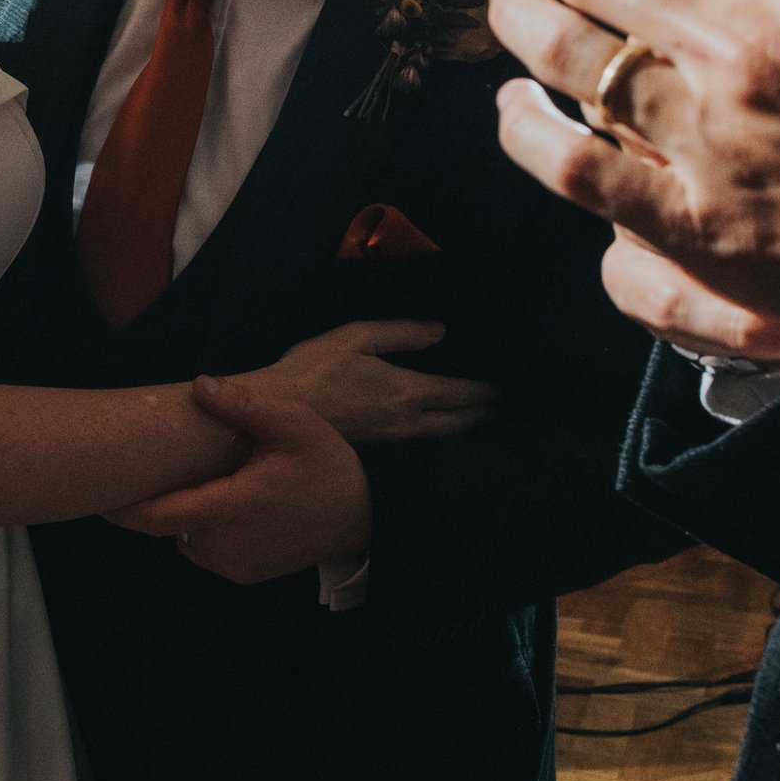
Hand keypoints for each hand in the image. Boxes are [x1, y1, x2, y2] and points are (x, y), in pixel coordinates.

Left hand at [107, 373, 370, 583]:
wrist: (365, 518)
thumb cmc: (326, 466)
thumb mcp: (292, 425)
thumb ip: (243, 406)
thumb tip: (199, 384)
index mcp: (231, 509)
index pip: (158, 517)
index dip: (123, 509)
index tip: (98, 494)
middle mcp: (225, 546)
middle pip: (168, 525)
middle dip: (159, 499)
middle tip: (153, 469)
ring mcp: (234, 565)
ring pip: (184, 538)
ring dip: (186, 514)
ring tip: (201, 480)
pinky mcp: (244, 574)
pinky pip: (206, 550)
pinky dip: (205, 529)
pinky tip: (223, 501)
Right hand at [259, 318, 495, 440]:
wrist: (279, 411)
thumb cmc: (315, 369)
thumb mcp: (358, 337)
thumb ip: (402, 334)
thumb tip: (440, 332)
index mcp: (408, 391)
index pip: (456, 393)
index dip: (480, 392)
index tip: (500, 391)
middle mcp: (408, 421)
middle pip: (454, 422)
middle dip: (477, 415)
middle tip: (496, 410)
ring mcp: (392, 439)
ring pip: (437, 436)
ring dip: (459, 428)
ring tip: (473, 421)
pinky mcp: (376, 448)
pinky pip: (418, 443)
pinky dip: (435, 436)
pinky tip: (433, 431)